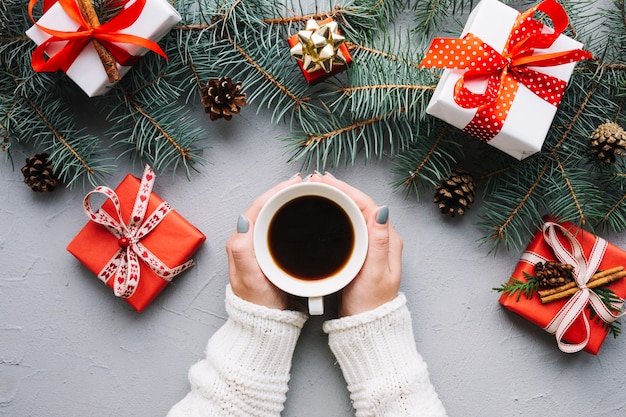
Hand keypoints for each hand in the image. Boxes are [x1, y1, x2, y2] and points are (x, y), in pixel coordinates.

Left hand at [225, 174, 301, 309]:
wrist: (264, 324)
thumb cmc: (258, 304)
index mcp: (241, 242)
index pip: (257, 207)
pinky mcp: (267, 253)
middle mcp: (246, 241)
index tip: (293, 184)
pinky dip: (289, 215)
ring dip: (286, 201)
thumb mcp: (249, 279)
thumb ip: (242, 251)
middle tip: (303, 183)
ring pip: (271, 215)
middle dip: (282, 192)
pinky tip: (301, 215)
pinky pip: (276, 226)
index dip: (275, 192)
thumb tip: (243, 221)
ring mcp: (257, 246)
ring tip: (303, 192)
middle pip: (264, 207)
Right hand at [314, 173, 402, 316]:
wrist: (366, 326)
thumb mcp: (375, 273)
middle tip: (316, 180)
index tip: (325, 181)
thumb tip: (381, 210)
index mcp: (387, 240)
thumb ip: (379, 241)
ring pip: (352, 212)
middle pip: (359, 204)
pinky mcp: (359, 252)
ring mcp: (370, 244)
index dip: (345, 189)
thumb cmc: (371, 303)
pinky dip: (334, 213)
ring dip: (335, 198)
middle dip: (338, 189)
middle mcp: (380, 238)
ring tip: (317, 189)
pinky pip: (347, 224)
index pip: (366, 204)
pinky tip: (323, 211)